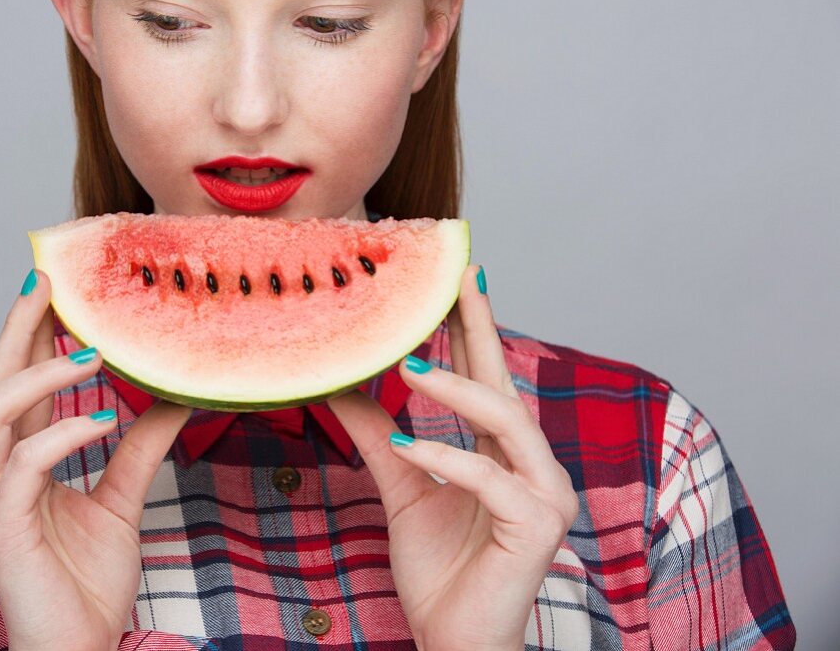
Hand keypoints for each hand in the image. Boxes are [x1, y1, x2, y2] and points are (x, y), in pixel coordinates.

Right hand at [0, 269, 192, 650]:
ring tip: (91, 349)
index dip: (33, 334)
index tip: (58, 287)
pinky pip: (26, 465)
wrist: (80, 650)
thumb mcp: (122, 500)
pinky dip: (64, 435)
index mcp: (21, 462)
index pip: (21, 384)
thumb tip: (176, 396)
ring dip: (41, 373)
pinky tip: (104, 419)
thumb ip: (139, 448)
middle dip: (18, 327)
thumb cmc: (86, 583)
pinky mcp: (0, 527)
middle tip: (48, 279)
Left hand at [328, 265, 578, 650]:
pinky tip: (407, 445)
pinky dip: (446, 459)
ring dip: (456, 389)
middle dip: (481, 325)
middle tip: (458, 274)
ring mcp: (545, 495)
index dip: (470, 328)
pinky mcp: (538, 526)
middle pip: (505, 381)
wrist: (453, 640)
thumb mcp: (403, 489)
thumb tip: (343, 385)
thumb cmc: (440, 570)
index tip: (453, 278)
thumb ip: (381, 437)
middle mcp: (534, 465)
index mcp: (506, 453)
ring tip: (407, 364)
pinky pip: (491, 479)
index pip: (486, 378)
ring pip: (505, 421)